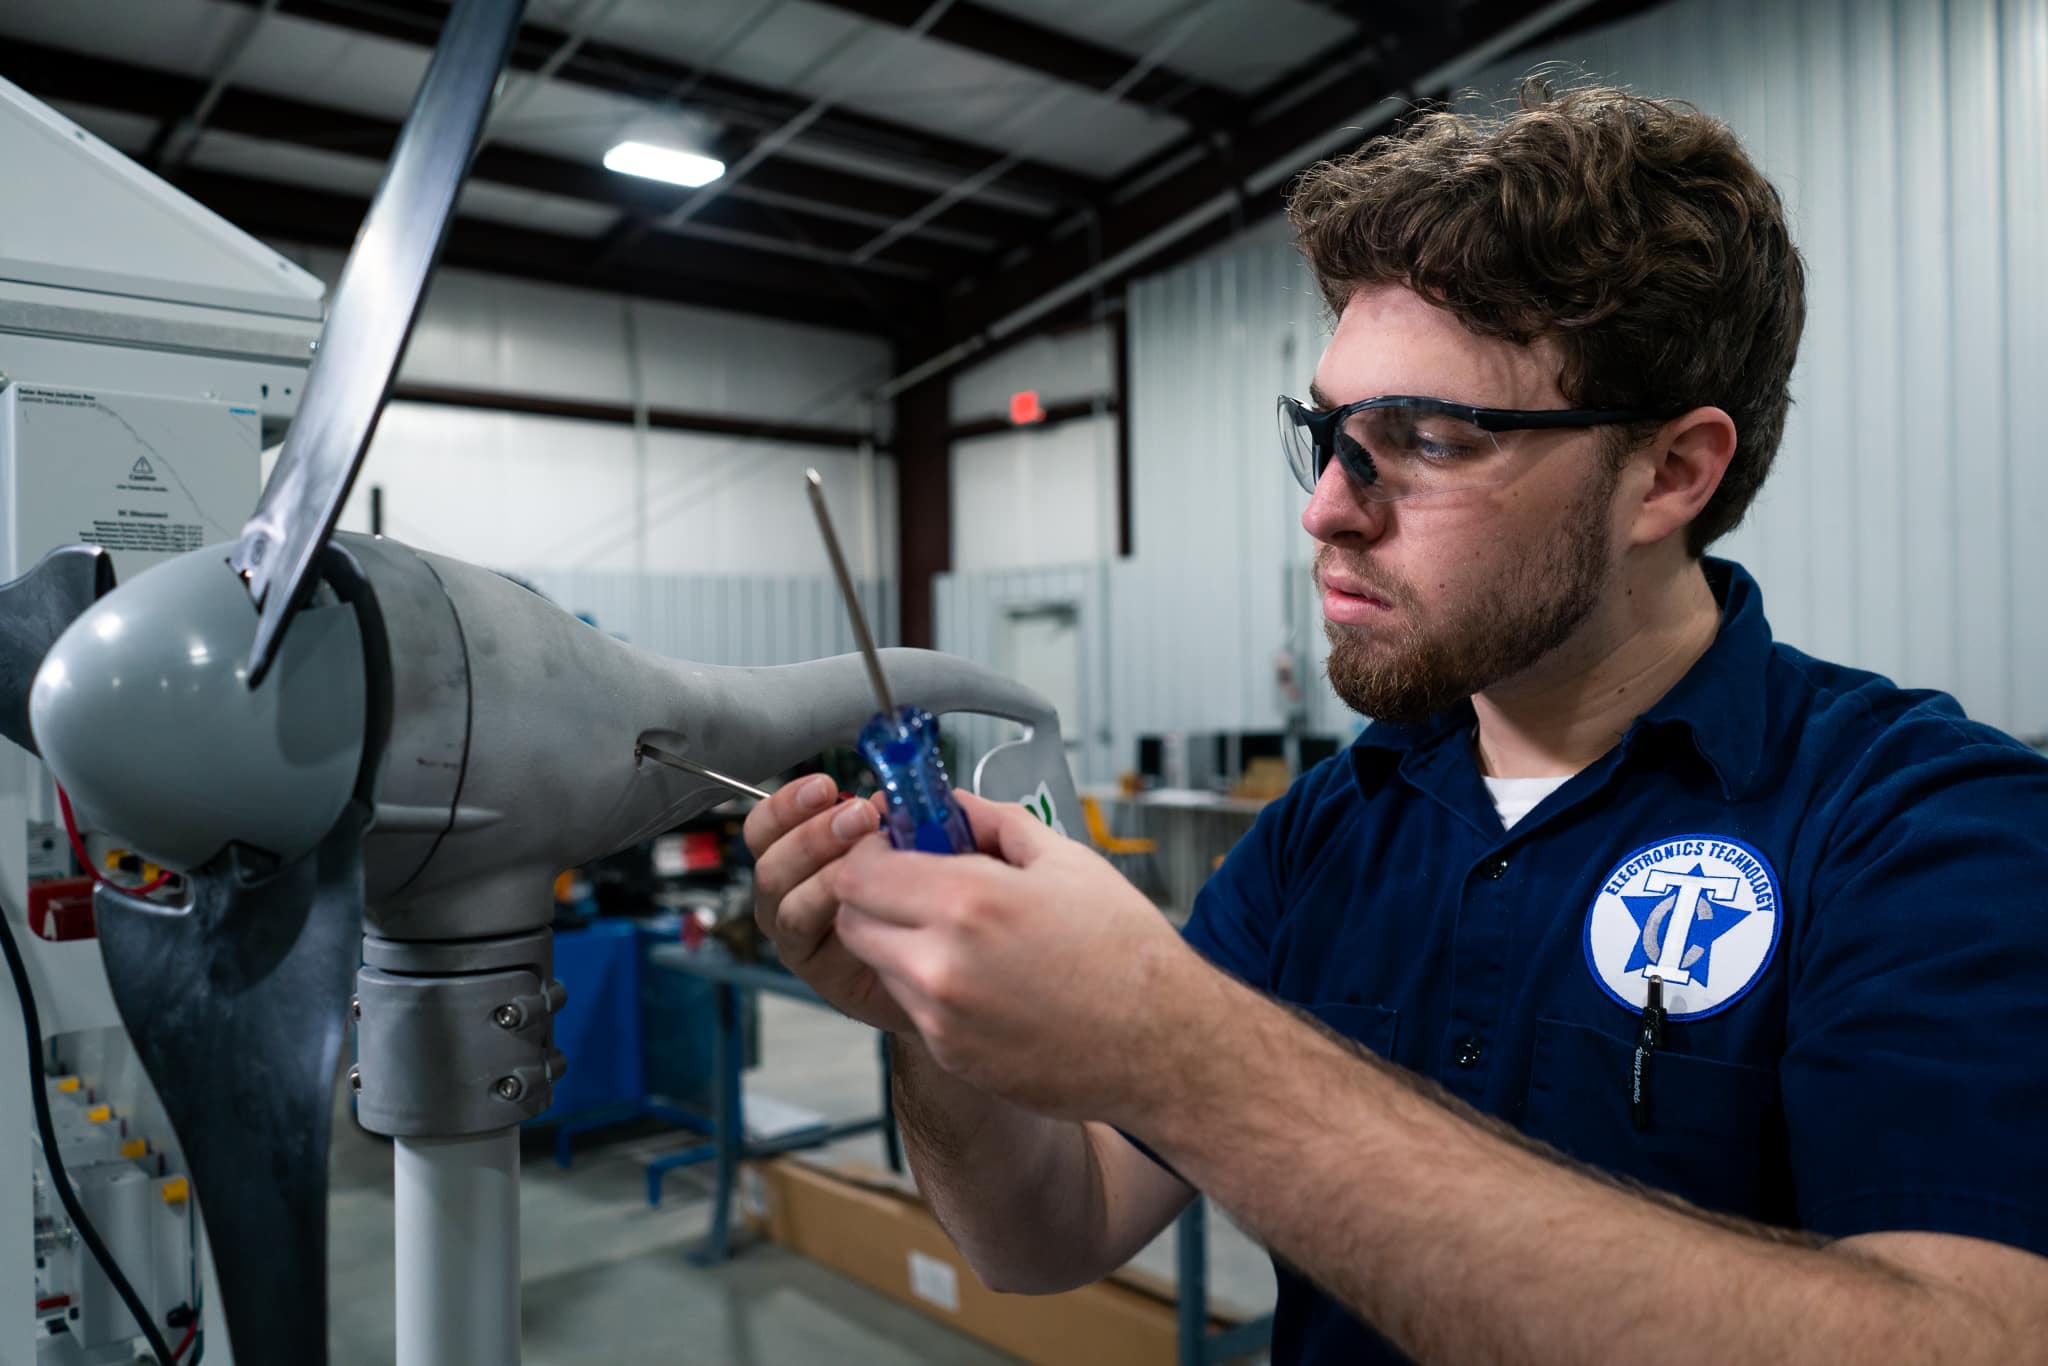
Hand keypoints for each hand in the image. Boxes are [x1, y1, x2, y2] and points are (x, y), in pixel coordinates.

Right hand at [744, 774, 912, 1034]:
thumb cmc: (930, 905)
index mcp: (803, 857)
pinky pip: (798, 929)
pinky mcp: (812, 966)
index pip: (770, 825)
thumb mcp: (919, 848)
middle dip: (811, 830)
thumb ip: (899, 818)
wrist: (950, 970)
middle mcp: (791, 893)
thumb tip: (887, 798)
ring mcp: (798, 932)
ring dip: (817, 863)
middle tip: (860, 816)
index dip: (788, 804)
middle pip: (768, 857)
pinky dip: (821, 904)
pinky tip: (858, 892)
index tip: (824, 787)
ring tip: (866, 851)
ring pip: (779, 891)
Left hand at [825, 789, 1208, 1123]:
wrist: (1161, 1043)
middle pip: (853, 922)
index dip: (868, 854)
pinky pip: (914, 1007)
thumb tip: (952, 805)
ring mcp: (941, 1017)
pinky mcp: (951, 1055)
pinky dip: (932, 987)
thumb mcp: (1066, 860)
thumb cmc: (1125, 950)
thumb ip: (995, 821)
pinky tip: (987, 978)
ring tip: (962, 934)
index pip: (859, 873)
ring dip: (900, 942)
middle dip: (873, 898)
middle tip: (915, 887)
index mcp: (967, 901)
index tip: (891, 847)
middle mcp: (941, 964)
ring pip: (880, 966)